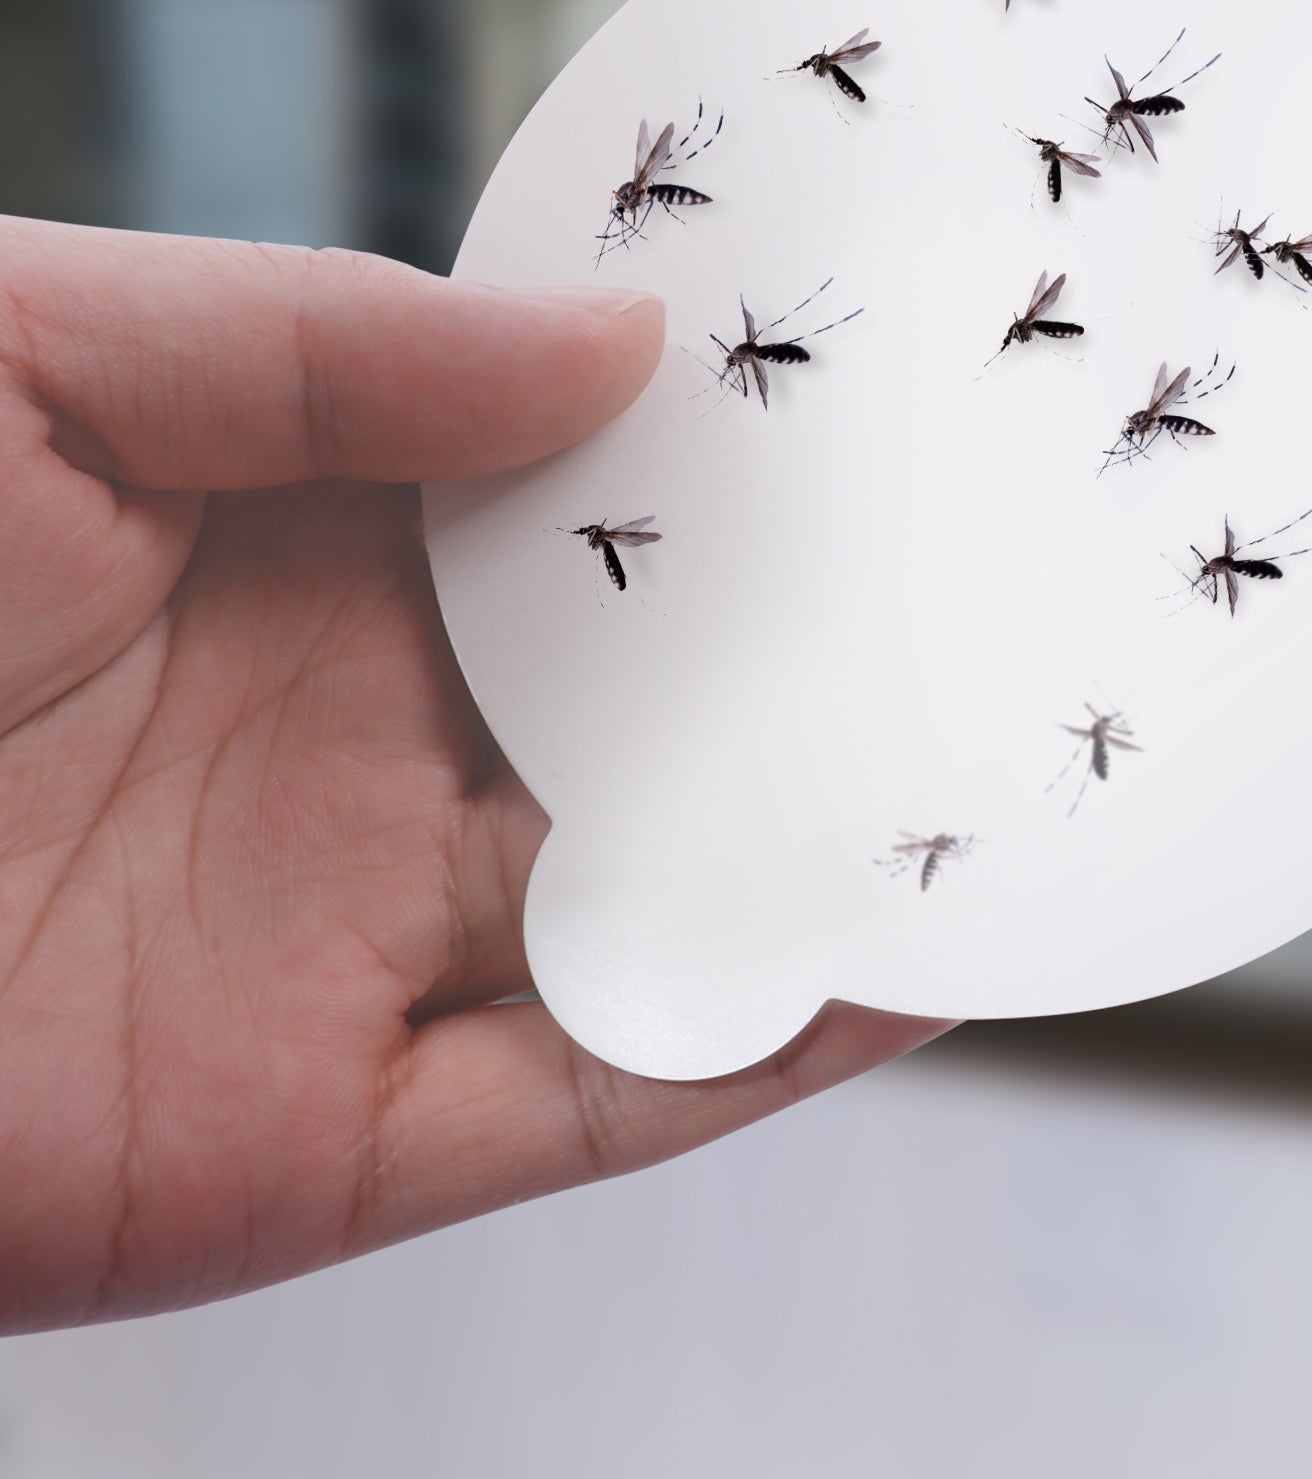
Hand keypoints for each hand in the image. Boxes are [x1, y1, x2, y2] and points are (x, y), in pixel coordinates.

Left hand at [0, 218, 942, 1332]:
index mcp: (288, 547)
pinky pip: (589, 1092)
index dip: (743, 447)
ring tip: (1042, 752)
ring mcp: (343, 942)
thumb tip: (616, 339)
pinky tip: (904, 948)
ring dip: (845, 833)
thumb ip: (323, 343)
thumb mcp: (22, 361)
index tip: (907, 389)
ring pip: (660, 890)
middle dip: (837, 638)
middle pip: (656, 693)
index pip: (580, 490)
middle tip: (1041, 564)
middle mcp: (346, 742)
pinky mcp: (319, 1139)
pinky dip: (760, 1037)